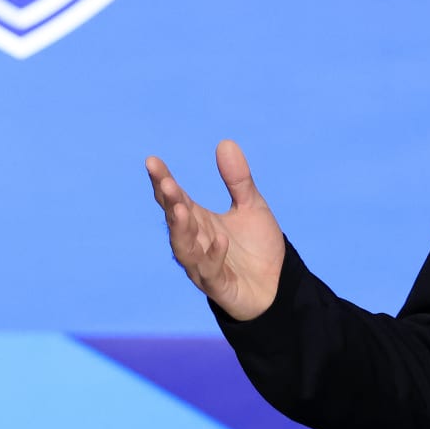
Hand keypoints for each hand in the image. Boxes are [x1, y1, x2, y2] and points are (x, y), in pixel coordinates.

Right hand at [147, 140, 285, 321]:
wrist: (277, 285)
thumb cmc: (257, 246)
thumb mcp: (251, 207)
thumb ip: (238, 179)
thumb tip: (225, 142)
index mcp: (199, 221)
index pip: (175, 199)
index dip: (163, 181)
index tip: (152, 161)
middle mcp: (196, 242)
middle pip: (176, 220)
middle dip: (170, 202)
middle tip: (167, 183)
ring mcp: (203, 265)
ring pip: (184, 249)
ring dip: (181, 230)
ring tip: (180, 209)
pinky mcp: (218, 286)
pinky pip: (210, 272)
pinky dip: (213, 256)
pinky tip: (220, 240)